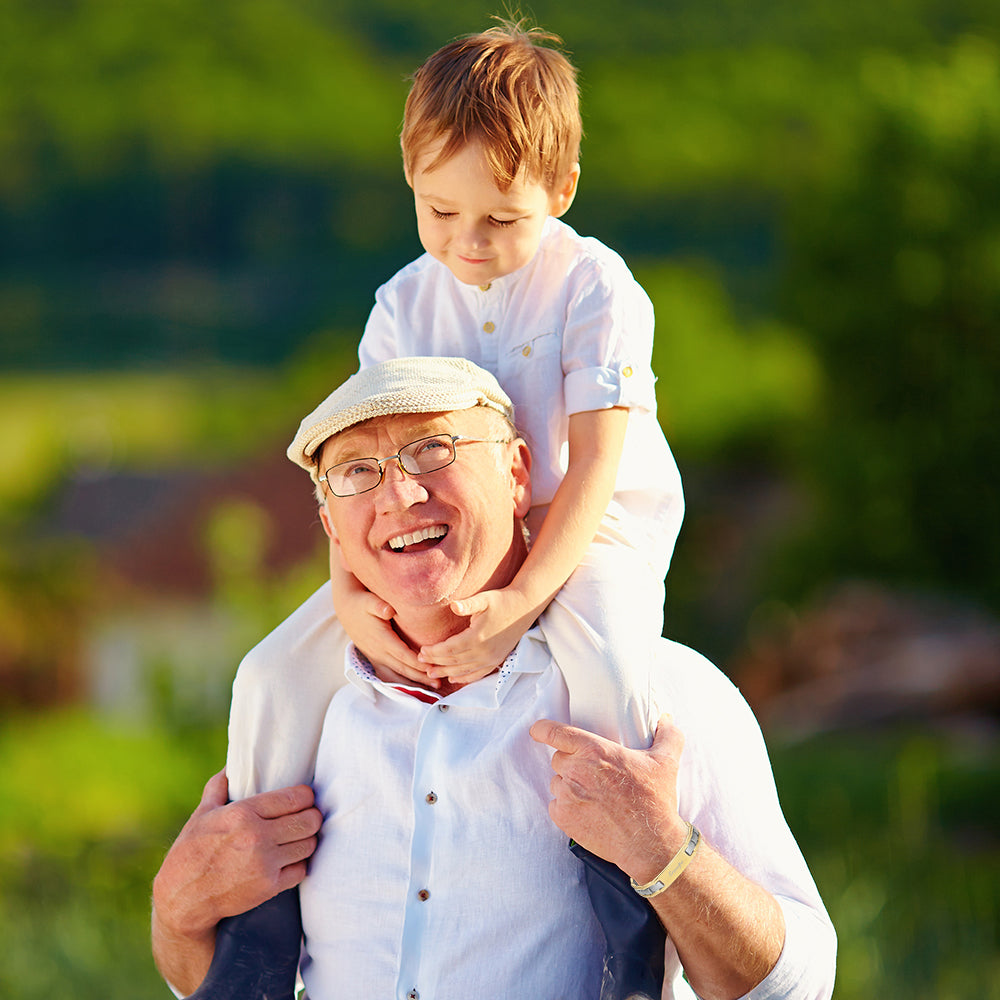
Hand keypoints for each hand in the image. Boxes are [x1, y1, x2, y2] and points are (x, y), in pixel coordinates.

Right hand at [152, 771, 322, 941]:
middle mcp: (257, 836)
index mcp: (243, 813)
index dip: (306, 796)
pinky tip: (291, 860)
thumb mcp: (201, 816)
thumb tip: (229, 767)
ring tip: (300, 838)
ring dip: (308, 841)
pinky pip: (302, 870)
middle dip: (312, 817)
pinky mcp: (269, 887)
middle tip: (308, 818)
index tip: (305, 798)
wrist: (182, 900)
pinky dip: (299, 865)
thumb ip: (217, 788)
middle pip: (309, 820)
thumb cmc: (190, 853)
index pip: (294, 797)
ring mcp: (265, 863)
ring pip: (309, 844)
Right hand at [339, 588, 433, 687]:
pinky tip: (416, 686)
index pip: (402, 654)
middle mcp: (378, 651)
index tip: (433, 667)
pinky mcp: (374, 659)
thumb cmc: (362, 604)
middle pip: (402, 668)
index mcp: (381, 638)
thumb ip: (379, 605)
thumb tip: (388, 610)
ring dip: (414, 682)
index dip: (418, 663)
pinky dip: (403, 681)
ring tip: (432, 688)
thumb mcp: (369, 601)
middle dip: (421, 677)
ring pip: (397, 674)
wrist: (346, 609)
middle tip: (439, 683)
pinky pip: (389, 674)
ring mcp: (375, 657)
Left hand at [418, 587, 535, 680]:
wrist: (524, 607)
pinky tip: (455, 679)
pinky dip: (465, 678)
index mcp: (477, 637)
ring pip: (464, 670)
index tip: (421, 651)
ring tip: (432, 674)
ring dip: (447, 673)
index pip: (449, 649)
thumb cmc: (502, 600)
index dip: (434, 652)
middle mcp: (484, 652)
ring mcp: (491, 658)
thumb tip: (453, 605)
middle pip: (454, 662)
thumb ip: (467, 604)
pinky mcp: (497, 660)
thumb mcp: (484, 599)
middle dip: (436, 663)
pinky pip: (478, 674)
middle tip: (421, 663)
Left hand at [529, 713, 688, 883]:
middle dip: (572, 763)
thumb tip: (666, 718)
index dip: (543, 729)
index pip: (556, 732)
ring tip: (594, 795)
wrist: (650, 843)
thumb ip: (667, 734)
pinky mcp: (564, 817)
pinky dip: (566, 806)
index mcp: (595, 750)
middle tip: (594, 775)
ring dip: (569, 785)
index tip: (538, 730)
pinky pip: (555, 804)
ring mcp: (568, 794)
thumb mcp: (667, 762)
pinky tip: (586, 811)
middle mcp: (577, 770)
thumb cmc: (655, 801)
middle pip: (559, 758)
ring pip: (557, 781)